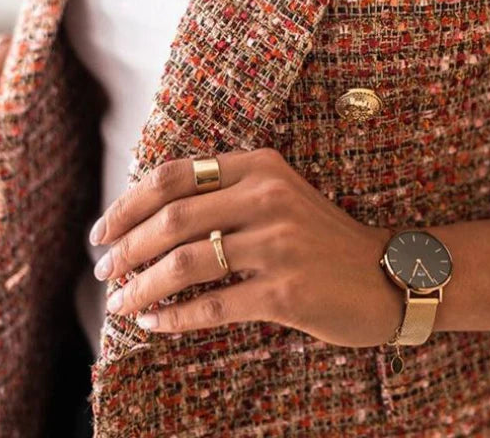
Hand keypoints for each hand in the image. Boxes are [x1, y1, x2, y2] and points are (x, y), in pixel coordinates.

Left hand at [89, 147, 403, 346]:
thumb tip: (149, 219)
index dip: (128, 203)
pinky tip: (154, 323)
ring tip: (119, 301)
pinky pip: (211, 305)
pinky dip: (172, 317)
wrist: (386, 274)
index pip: (175, 175)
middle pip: (172, 218)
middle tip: (103, 271)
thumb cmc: (322, 238)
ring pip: (184, 263)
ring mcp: (279, 243)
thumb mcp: (280, 195)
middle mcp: (269, 197)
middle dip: (125, 249)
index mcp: (262, 166)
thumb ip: (226, 194)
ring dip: (139, 286)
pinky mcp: (286, 291)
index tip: (103, 231)